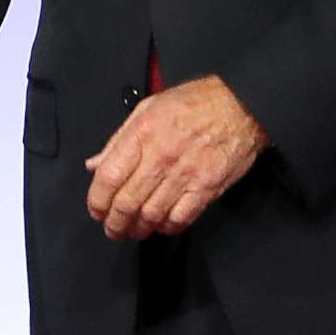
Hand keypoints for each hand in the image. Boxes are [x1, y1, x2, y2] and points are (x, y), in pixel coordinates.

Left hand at [84, 74, 267, 239]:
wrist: (241, 105)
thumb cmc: (193, 103)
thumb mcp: (147, 108)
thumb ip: (118, 140)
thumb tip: (94, 165)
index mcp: (142, 134)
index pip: (109, 176)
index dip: (97, 200)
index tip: (96, 211)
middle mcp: (160, 156)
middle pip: (128, 201)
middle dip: (115, 222)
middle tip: (112, 230)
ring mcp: (185, 174)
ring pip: (152, 214)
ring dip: (139, 228)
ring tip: (134, 232)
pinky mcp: (208, 187)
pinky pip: (182, 217)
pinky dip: (168, 227)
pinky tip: (161, 227)